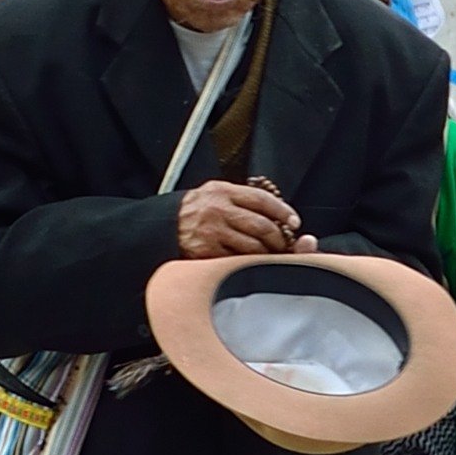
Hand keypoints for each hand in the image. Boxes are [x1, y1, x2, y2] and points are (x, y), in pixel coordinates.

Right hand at [173, 178, 303, 258]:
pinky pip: (236, 260)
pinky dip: (248, 263)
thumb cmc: (194, 210)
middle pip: (262, 226)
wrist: (162, 225)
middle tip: (284, 243)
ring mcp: (212, 232)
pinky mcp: (205, 252)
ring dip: (267, 253)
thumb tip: (276, 210)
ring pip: (253, 247)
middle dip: (279, 237)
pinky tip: (251, 262)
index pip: (262, 200)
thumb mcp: (215, 193)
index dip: (283, 211)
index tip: (294, 221)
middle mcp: (218, 210)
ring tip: (270, 253)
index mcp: (223, 192)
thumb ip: (241, 198)